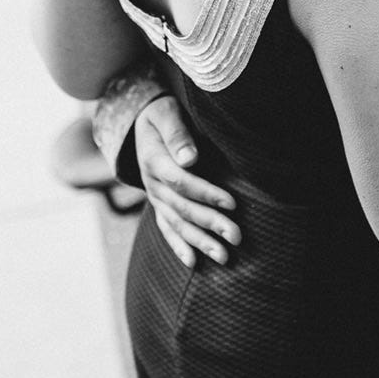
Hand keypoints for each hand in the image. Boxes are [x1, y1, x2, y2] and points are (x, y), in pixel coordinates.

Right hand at [133, 95, 240, 265]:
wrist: (142, 126)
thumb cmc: (162, 116)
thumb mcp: (166, 114)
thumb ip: (177, 134)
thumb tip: (191, 158)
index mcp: (154, 161)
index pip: (181, 182)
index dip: (206, 193)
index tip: (232, 203)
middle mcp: (152, 185)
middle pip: (182, 208)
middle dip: (210, 223)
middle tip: (236, 235)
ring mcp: (154, 198)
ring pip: (177, 224)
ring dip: (200, 242)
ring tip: (224, 256)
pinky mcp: (159, 206)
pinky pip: (166, 229)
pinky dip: (179, 246)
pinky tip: (193, 263)